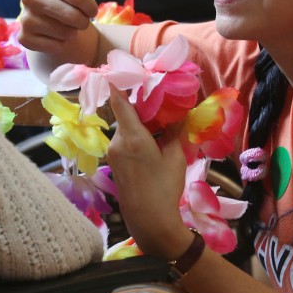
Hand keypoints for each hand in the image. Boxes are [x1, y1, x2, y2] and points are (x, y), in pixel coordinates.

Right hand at [19, 0, 98, 59]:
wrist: (56, 24)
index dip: (90, 6)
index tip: (90, 7)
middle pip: (72, 17)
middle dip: (81, 21)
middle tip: (77, 18)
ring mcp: (23, 17)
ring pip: (64, 32)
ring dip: (70, 32)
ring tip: (64, 25)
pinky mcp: (23, 37)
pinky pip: (54, 45)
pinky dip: (59, 44)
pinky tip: (53, 36)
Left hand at [106, 89, 192, 260]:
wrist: (149, 220)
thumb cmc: (164, 187)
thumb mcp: (175, 156)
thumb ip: (174, 131)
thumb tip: (179, 113)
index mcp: (131, 136)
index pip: (119, 102)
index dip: (119, 85)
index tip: (121, 72)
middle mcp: (117, 142)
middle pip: (125, 115)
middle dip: (140, 108)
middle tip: (160, 102)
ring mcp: (113, 154)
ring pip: (125, 129)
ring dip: (140, 124)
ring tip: (160, 125)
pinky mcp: (114, 164)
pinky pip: (124, 141)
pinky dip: (136, 136)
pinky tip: (152, 142)